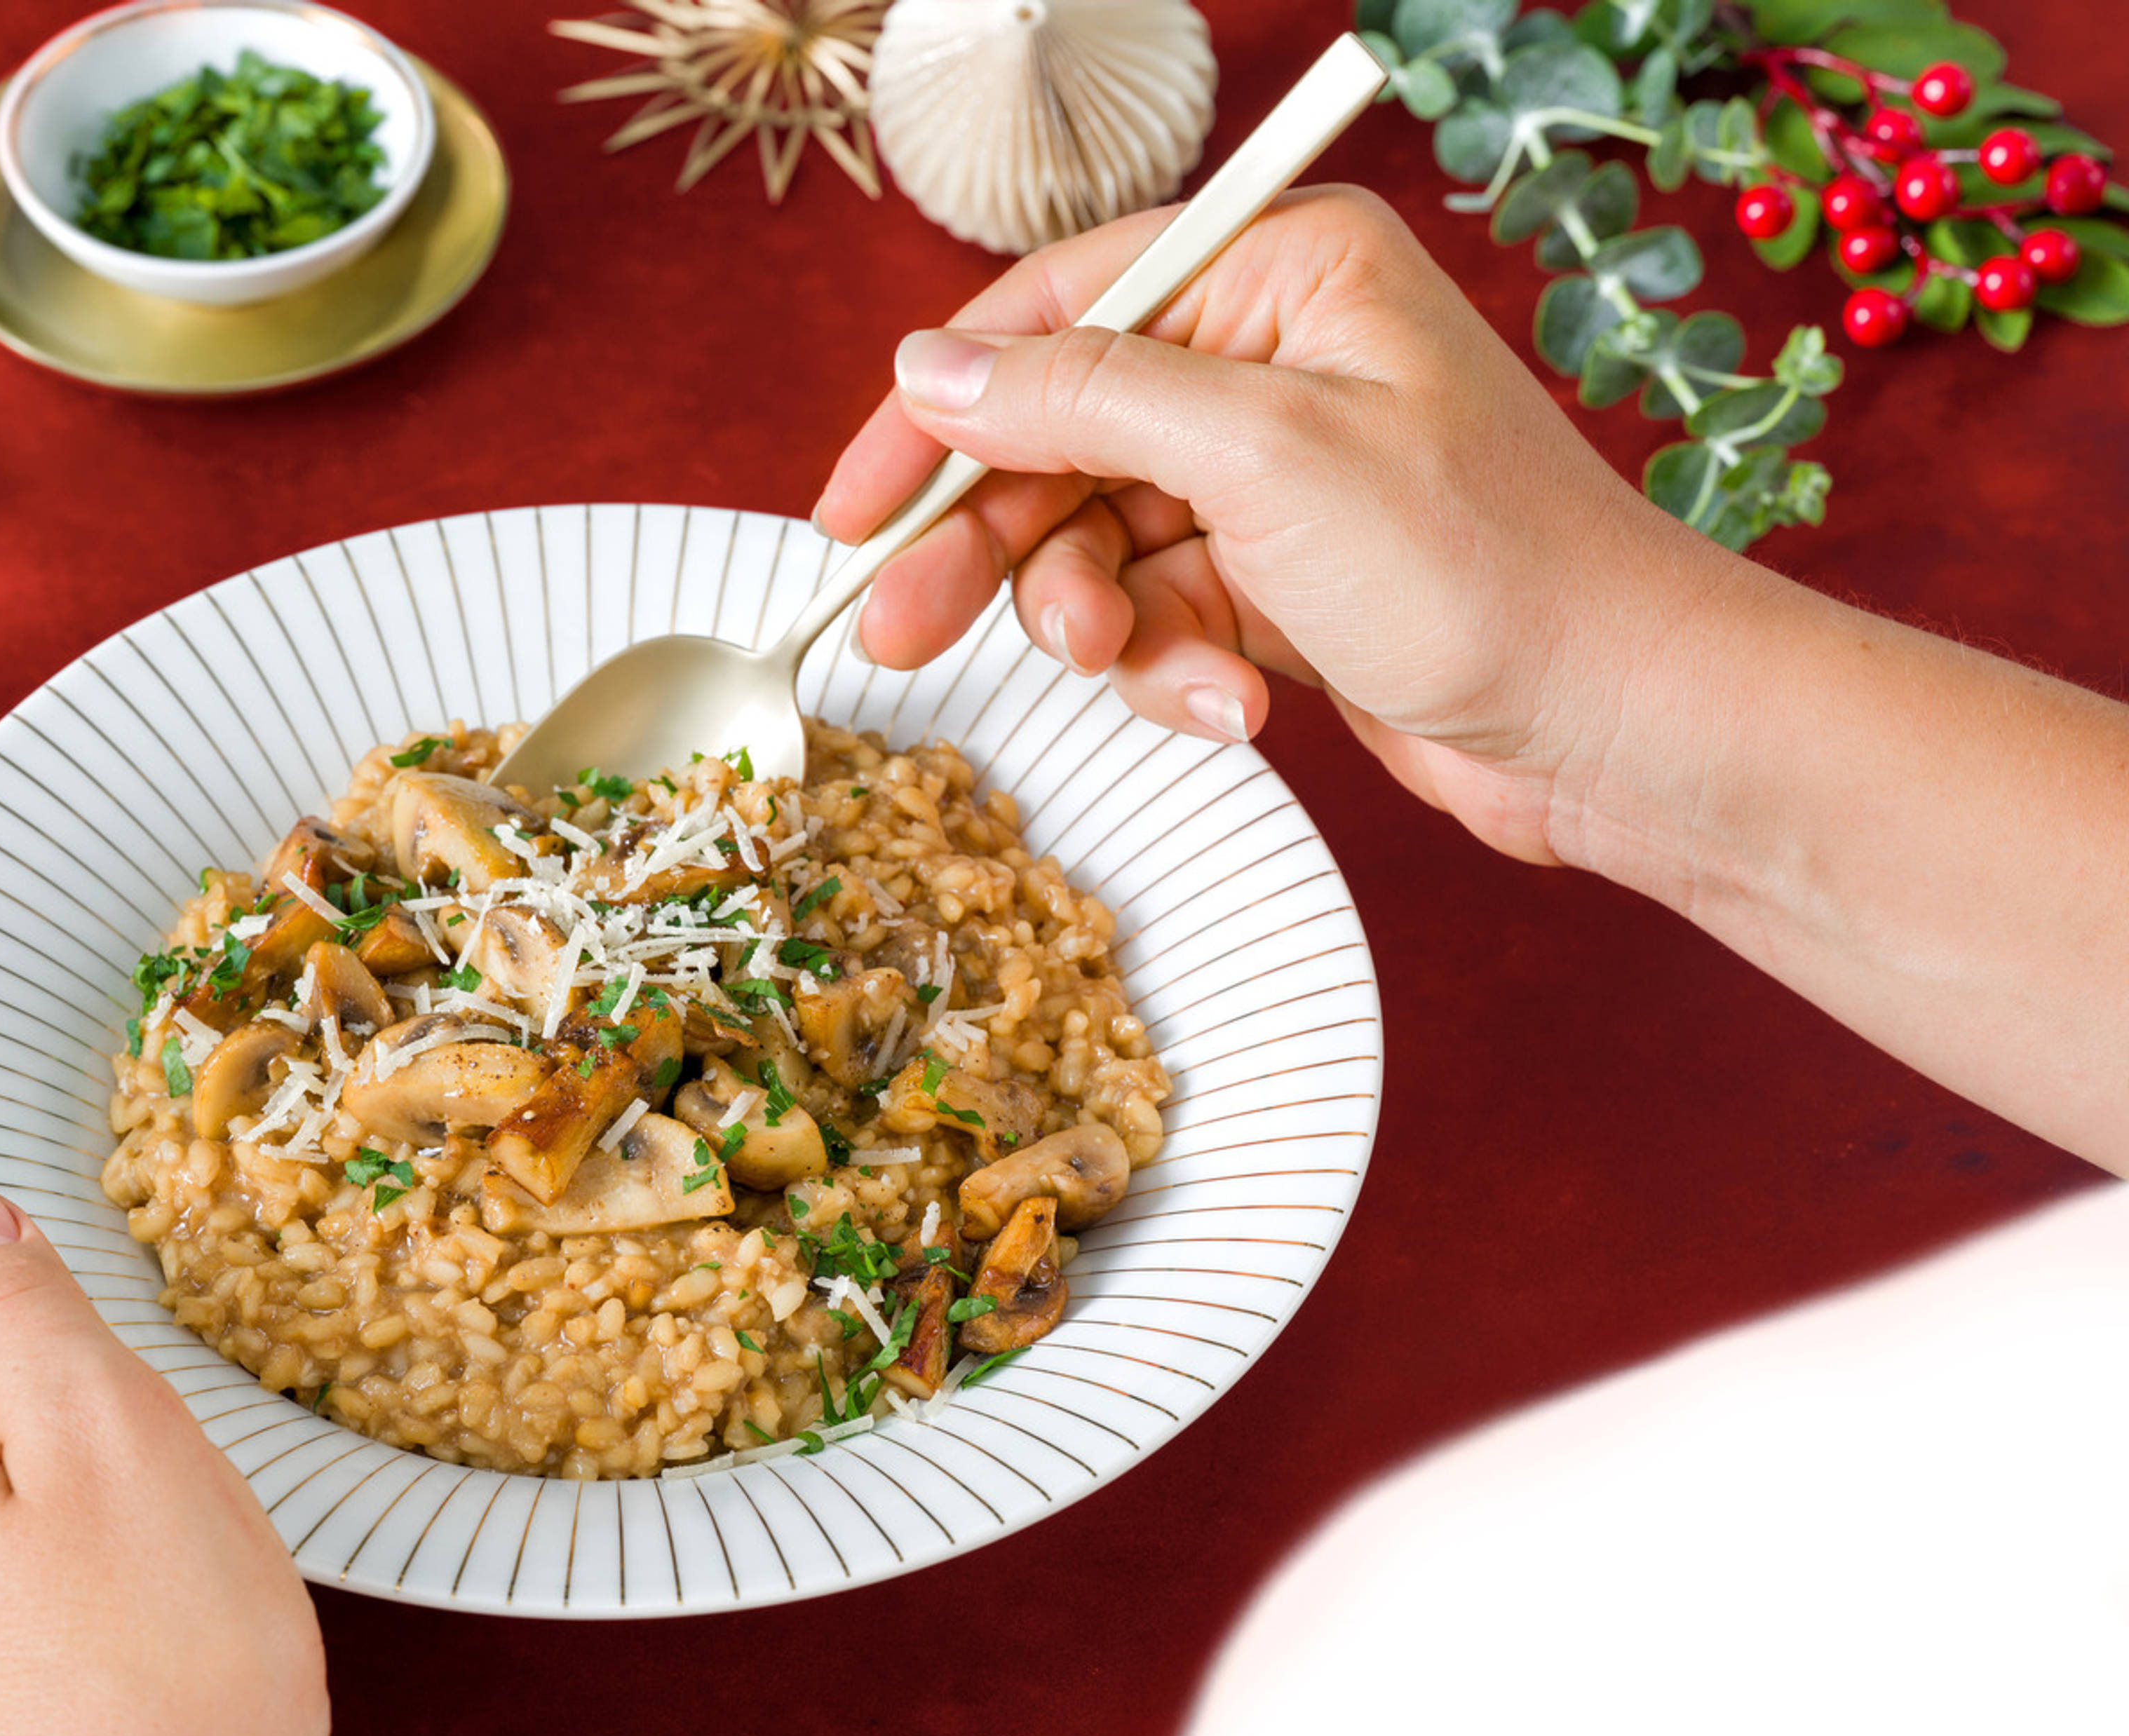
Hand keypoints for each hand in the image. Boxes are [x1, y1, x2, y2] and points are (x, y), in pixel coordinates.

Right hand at [816, 184, 1735, 865]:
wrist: (1618, 728)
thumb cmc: (1486, 567)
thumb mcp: (1262, 455)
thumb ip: (1084, 399)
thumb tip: (930, 367)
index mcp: (1280, 274)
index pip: (1055, 315)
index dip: (937, 412)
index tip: (852, 509)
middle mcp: (1272, 358)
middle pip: (1057, 438)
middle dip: (990, 545)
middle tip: (899, 634)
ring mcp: (1275, 475)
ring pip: (1095, 541)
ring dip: (1097, 622)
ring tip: (1139, 670)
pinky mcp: (1281, 578)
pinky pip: (1159, 612)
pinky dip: (1174, 666)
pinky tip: (1235, 707)